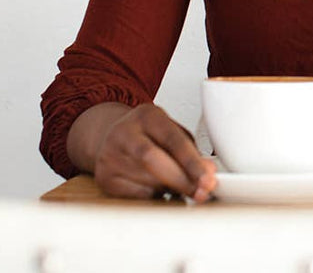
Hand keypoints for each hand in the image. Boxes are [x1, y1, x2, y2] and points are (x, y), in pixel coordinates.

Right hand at [91, 103, 215, 201]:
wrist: (112, 138)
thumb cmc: (150, 136)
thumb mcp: (172, 132)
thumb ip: (190, 150)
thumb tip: (208, 171)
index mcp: (147, 116)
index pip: (171, 139)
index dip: (191, 162)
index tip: (208, 178)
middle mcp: (124, 133)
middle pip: (152, 160)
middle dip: (181, 180)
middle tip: (201, 192)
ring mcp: (110, 156)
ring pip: (144, 180)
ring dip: (170, 191)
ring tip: (185, 190)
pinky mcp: (104, 178)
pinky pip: (134, 196)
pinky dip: (154, 198)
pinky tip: (164, 195)